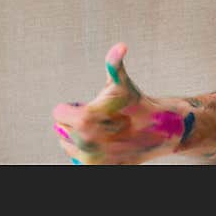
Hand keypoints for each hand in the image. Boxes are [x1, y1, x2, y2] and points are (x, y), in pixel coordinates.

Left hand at [52, 42, 184, 164]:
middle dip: (76, 121)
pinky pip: (77, 159)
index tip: (90, 106)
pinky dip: (87, 152)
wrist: (157, 131)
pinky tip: (104, 145)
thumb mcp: (121, 83)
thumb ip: (114, 63)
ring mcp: (90, 160)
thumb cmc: (135, 104)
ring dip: (80, 137)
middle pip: (62, 128)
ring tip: (103, 131)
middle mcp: (84, 143)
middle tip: (100, 119)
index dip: (73, 107)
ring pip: (68, 144)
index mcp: (84, 120)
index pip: (58, 113)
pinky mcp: (96, 169)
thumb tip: (121, 45)